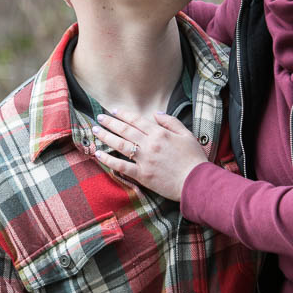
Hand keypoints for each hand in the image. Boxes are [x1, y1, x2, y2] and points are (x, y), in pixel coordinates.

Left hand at [93, 109, 207, 200]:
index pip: (136, 120)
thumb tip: (155, 114)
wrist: (197, 181)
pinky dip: (109, 160)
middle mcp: (149, 144)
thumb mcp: (186, 134)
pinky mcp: (142, 175)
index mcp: (160, 133)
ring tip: (96, 131)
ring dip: (106, 137)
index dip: (123, 114)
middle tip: (99, 117)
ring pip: (120, 145)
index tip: (112, 110)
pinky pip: (122, 166)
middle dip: (110, 122)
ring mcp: (145, 160)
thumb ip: (170, 121)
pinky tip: (98, 154)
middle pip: (125, 130)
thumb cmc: (194, 158)